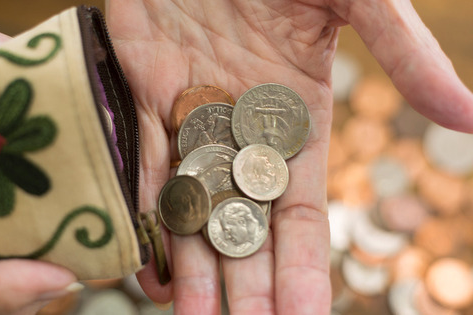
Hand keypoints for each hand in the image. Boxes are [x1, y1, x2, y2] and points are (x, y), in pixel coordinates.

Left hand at [107, 0, 472, 313]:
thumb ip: (404, 56)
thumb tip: (472, 118)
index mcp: (298, 121)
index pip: (303, 217)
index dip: (304, 272)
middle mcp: (244, 133)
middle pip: (246, 229)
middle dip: (246, 288)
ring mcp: (193, 119)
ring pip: (192, 211)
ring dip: (191, 269)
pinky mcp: (147, 98)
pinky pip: (145, 168)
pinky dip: (145, 215)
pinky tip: (146, 267)